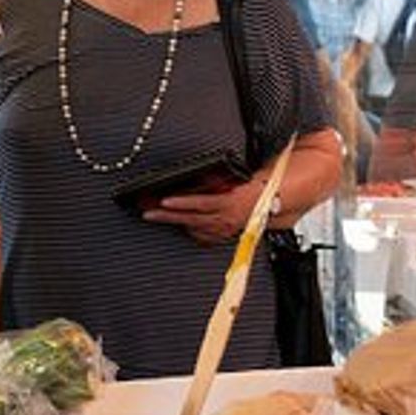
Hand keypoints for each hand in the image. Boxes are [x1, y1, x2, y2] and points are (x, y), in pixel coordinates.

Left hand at [142, 180, 269, 244]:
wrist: (267, 204)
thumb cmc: (249, 189)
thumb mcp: (231, 180)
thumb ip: (211, 181)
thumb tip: (193, 179)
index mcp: (228, 203)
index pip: (200, 203)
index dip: (182, 202)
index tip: (165, 201)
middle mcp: (224, 219)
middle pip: (190, 219)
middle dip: (167, 216)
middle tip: (148, 213)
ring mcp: (222, 230)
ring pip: (192, 228)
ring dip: (173, 222)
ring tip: (154, 215)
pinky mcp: (221, 236)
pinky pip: (200, 234)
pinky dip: (188, 228)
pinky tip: (179, 222)